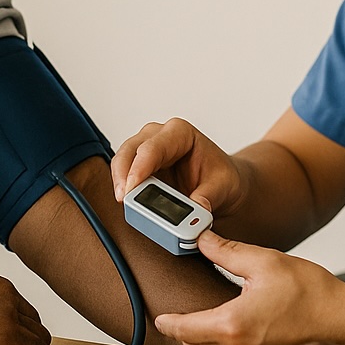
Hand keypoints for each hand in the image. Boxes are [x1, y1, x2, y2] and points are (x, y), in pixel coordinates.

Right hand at [111, 117, 247, 216]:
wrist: (223, 185)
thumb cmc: (221, 178)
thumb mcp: (222, 186)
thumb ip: (206, 198)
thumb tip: (192, 211)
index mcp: (180, 133)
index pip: (153, 147)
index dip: (139, 167)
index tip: (132, 188)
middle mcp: (159, 138)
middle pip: (130, 150)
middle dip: (123, 174)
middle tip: (123, 199)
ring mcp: (147, 153)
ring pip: (123, 162)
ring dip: (121, 183)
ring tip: (126, 206)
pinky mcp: (141, 170)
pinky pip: (125, 177)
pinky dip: (125, 191)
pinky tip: (129, 206)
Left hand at [155, 230, 344, 344]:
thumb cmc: (313, 293)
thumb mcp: (266, 261)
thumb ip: (227, 251)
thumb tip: (200, 238)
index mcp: (233, 324)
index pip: (184, 329)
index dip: (167, 321)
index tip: (160, 316)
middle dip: (182, 335)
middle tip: (180, 318)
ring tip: (205, 324)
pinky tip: (231, 335)